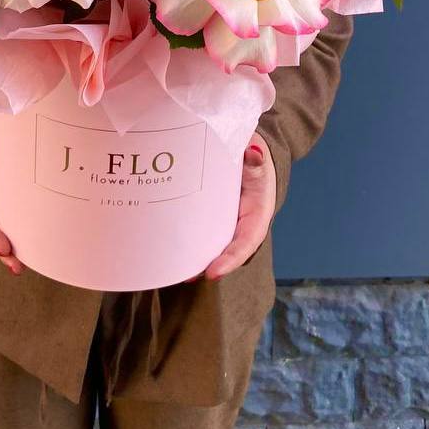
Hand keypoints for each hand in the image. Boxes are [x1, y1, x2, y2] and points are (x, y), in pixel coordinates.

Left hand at [181, 131, 276, 282]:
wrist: (249, 153)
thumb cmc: (254, 157)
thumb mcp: (258, 157)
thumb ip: (255, 159)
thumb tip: (253, 153)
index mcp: (257, 213)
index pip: (246, 241)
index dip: (231, 259)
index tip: (213, 272)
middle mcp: (242, 224)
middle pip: (227, 251)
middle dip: (208, 265)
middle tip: (187, 275)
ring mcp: (226, 222)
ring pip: (213, 244)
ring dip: (195, 258)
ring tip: (174, 269)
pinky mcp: (212, 216)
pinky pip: (202, 231)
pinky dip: (189, 240)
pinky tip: (170, 247)